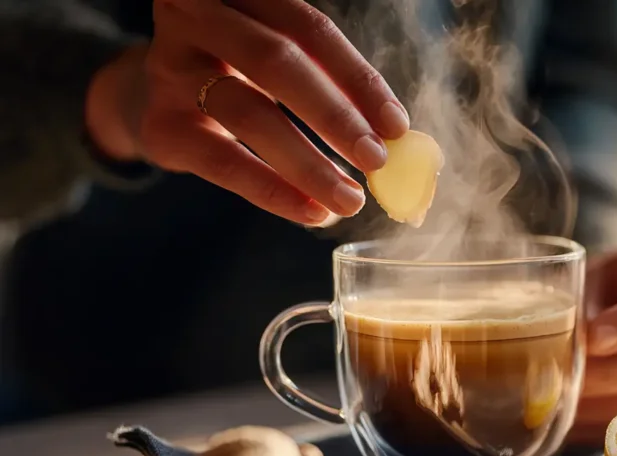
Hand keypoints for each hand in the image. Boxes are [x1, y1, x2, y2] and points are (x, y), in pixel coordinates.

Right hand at [85, 0, 408, 225]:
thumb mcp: (275, 57)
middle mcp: (197, 18)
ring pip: (250, 115)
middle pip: (277, 62)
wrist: (156, 94)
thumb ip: (326, 83)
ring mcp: (171, 69)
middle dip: (335, 116)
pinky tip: (311, 212)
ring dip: (309, 164)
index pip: (309, 29)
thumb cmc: (240, 73)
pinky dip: (273, 192)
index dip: (357, 79)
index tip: (396, 126)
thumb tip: (396, 140)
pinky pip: (224, 163)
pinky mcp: (160, 123)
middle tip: (376, 161)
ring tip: (350, 200)